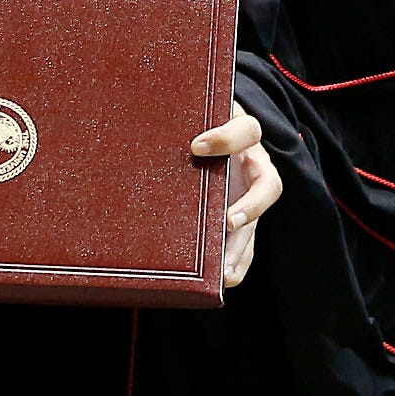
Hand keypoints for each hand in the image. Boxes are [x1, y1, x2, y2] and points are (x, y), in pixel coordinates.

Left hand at [191, 102, 281, 286]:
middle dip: (250, 207)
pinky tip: (223, 279)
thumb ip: (173, 123)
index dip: (227, 139)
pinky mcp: (241, 213)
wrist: (199, 129)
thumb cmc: (187, 124)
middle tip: (228, 222)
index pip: (246, 129)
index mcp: (239, 130)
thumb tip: (128, 129)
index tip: (195, 147)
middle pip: (266, 185)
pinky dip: (237, 260)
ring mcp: (249, 190)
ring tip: (225, 271)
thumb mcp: (187, 117)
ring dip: (242, 245)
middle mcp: (252, 161)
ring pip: (256, 219)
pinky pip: (246, 240)